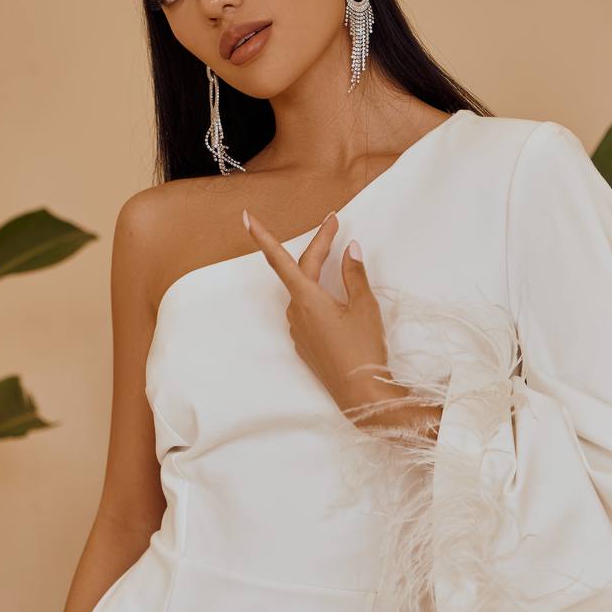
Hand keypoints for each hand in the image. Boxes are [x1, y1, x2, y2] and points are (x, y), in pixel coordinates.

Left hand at [242, 206, 410, 430]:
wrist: (360, 394)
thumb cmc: (363, 350)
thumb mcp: (365, 307)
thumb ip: (355, 274)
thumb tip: (351, 250)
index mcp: (307, 298)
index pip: (280, 260)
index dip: (262, 236)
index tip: (246, 217)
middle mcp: (296, 312)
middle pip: (302, 269)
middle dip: (318, 245)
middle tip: (334, 224)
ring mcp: (299, 329)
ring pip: (306, 290)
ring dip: (319, 272)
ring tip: (339, 257)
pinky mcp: (306, 343)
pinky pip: (310, 310)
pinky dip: (321, 295)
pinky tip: (338, 297)